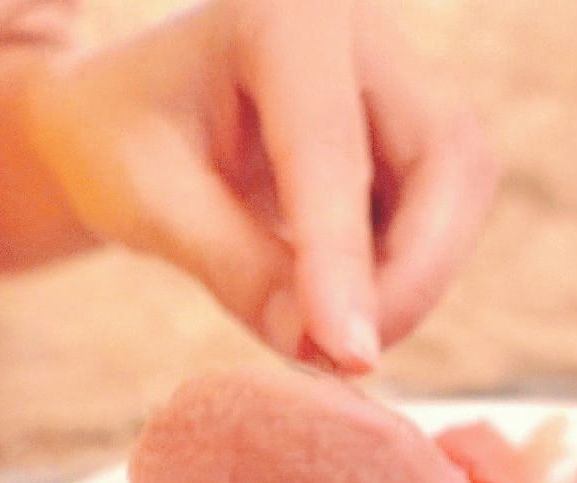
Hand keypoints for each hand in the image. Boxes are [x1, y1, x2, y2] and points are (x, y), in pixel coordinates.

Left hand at [24, 0, 496, 372]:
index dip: (343, 261)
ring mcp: (396, 70)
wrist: (116, 117)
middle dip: (413, 271)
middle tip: (347, 355)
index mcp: (281, 14)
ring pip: (460, 187)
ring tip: (332, 337)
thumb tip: (318, 346)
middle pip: (446, 157)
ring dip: (414, 279)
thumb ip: (234, 268)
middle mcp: (358, 27)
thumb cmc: (116, 142)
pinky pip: (443, 209)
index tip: (347, 351)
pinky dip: (404, 271)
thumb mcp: (149, 204)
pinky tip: (341, 302)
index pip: (333, 151)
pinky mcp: (410, 124)